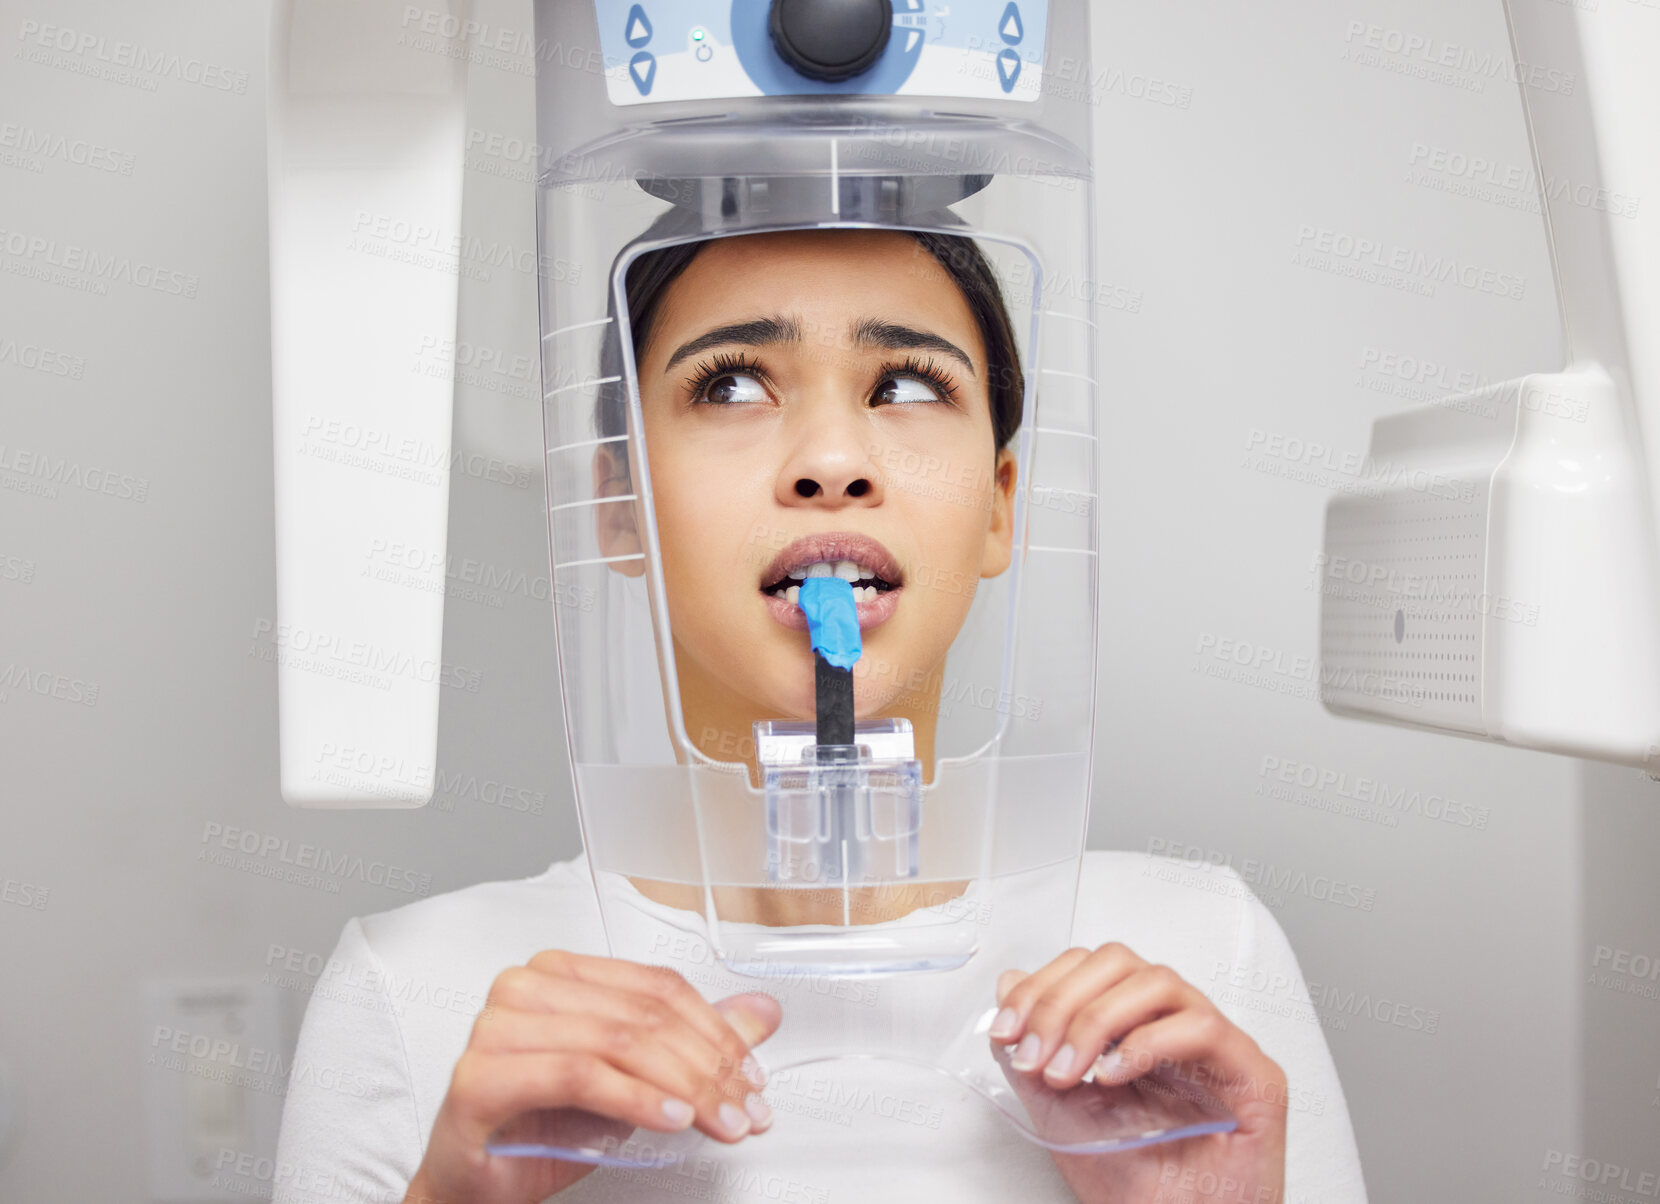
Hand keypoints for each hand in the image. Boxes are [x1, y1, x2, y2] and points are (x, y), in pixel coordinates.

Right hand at [403, 950, 781, 1203]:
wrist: (473, 1187)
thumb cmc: (541, 1127)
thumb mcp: (633, 1083)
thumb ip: (692, 1044)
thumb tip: (762, 1012)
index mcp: (559, 973)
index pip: (657, 987)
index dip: (716, 1029)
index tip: (751, 1074)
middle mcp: (525, 988)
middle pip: (644, 1015)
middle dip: (708, 1067)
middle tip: (745, 1108)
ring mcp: (497, 1028)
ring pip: (618, 1042)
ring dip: (683, 1087)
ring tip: (718, 1120)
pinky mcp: (481, 1076)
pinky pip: (579, 1076)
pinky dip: (635, 1100)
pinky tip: (671, 1120)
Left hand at [989, 944, 1286, 1203]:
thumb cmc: (1134, 1187)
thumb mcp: (1060, 1111)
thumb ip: (1034, 1049)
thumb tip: (1009, 984)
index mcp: (1134, 1028)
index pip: (1089, 968)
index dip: (1042, 987)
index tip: (1007, 1031)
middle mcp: (1175, 1026)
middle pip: (1118, 963)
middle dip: (1061, 1002)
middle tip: (1034, 1054)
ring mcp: (1216, 1046)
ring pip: (1157, 982)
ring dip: (1096, 1019)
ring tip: (1069, 1070)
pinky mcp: (1253, 1073)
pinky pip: (1202, 1028)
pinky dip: (1147, 1043)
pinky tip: (1113, 1075)